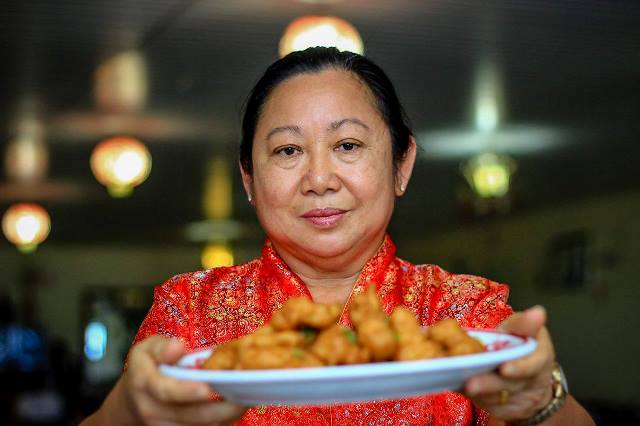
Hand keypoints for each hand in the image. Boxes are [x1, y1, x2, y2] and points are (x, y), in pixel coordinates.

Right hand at [96, 336, 245, 425]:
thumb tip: (177, 348)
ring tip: (245, 402)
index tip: (208, 388)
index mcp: (144, 383)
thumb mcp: (146, 350)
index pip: (166, 391)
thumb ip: (162, 347)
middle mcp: (153, 410)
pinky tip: (235, 410)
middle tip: (244, 397)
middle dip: (220, 409)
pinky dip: (221, 423)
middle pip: (191, 415)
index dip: (187, 391)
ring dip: (225, 417)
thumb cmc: (146, 368)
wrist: (131, 403)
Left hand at [464, 306, 555, 421]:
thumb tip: (538, 312)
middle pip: (511, 385)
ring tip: (461, 384)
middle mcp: (534, 380)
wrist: (530, 376)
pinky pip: (491, 406)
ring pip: (499, 398)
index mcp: (540, 356)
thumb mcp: (525, 329)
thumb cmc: (521, 344)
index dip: (519, 368)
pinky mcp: (507, 409)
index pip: (533, 364)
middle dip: (490, 384)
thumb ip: (524, 324)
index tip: (504, 368)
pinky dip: (475, 399)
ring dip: (479, 393)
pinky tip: (460, 388)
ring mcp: (522, 397)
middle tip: (471, 383)